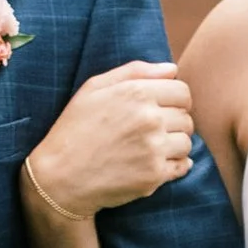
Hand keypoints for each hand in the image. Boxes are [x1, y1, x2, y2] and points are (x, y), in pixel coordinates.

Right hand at [22, 62, 194, 221]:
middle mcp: (149, 119)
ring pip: (187, 142)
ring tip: (150, 149)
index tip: (161, 110)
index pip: (182, 92)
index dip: (174, 101)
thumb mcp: (94, 88)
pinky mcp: (154, 175)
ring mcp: (153, 149)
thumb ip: (135, 71)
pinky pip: (183, 166)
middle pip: (186, 118)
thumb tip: (172, 69)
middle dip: (173, 123)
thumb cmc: (75, 129)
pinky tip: (154, 164)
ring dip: (174, 145)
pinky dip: (174, 165)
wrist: (60, 178)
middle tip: (150, 133)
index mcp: (137, 93)